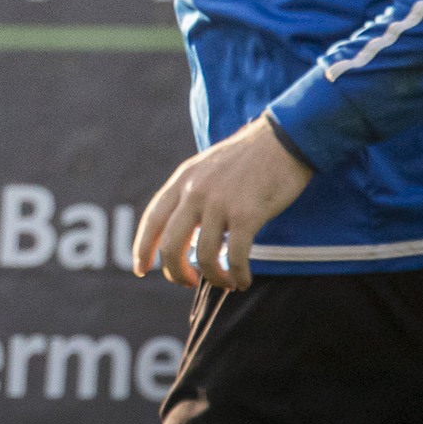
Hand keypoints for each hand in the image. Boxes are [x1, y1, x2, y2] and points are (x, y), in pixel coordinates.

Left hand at [133, 118, 312, 290]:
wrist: (283, 140)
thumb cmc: (247, 160)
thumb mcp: (206, 169)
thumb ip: (191, 197)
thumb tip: (185, 239)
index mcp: (183, 180)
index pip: (153, 219)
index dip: (142, 248)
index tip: (140, 269)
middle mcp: (195, 191)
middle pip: (171, 245)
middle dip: (175, 272)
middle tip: (188, 282)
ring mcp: (219, 203)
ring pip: (203, 256)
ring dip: (213, 278)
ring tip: (226, 283)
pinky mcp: (246, 214)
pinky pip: (234, 257)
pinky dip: (237, 275)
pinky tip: (243, 280)